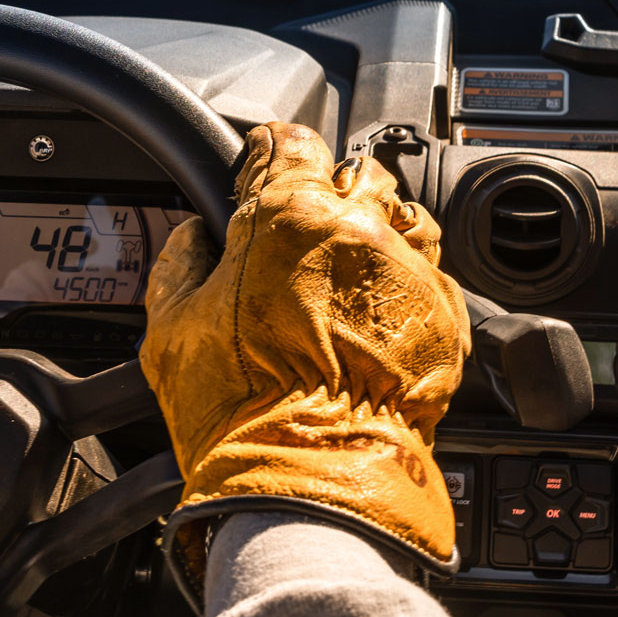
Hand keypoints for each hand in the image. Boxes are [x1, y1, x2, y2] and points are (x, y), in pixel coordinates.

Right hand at [141, 122, 468, 583]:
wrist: (314, 476)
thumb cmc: (241, 411)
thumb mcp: (171, 330)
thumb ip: (181, 263)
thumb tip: (193, 238)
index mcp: (289, 216)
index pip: (288, 140)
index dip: (268, 152)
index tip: (258, 168)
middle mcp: (361, 228)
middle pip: (353, 172)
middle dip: (326, 194)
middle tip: (296, 240)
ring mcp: (410, 269)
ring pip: (401, 217)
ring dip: (373, 236)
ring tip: (340, 282)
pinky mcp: (446, 314)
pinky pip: (430, 275)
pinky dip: (402, 288)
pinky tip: (371, 322)